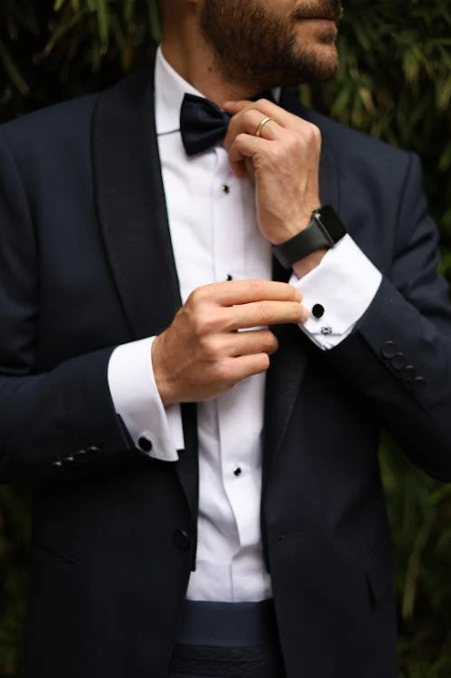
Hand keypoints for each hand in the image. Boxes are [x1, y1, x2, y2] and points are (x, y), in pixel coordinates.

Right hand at [152, 280, 307, 405]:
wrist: (161, 368)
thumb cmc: (186, 336)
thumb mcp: (200, 305)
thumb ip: (232, 298)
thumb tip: (275, 295)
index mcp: (205, 299)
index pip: (254, 289)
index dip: (281, 291)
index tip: (294, 295)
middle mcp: (210, 321)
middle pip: (267, 311)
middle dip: (291, 311)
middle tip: (301, 313)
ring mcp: (217, 348)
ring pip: (267, 340)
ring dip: (269, 342)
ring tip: (253, 343)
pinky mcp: (225, 372)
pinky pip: (261, 361)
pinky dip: (259, 360)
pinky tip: (244, 358)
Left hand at [222, 98, 321, 245]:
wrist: (299, 226)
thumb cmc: (290, 200)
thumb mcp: (288, 162)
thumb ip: (273, 141)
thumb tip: (242, 126)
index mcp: (307, 132)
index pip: (271, 105)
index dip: (245, 107)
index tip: (229, 112)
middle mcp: (300, 132)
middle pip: (258, 106)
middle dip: (236, 119)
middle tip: (227, 140)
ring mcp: (287, 142)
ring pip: (248, 119)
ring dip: (234, 138)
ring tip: (235, 160)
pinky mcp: (270, 155)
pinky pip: (240, 142)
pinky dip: (233, 156)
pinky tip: (240, 174)